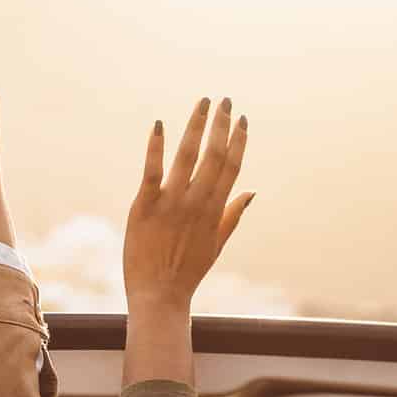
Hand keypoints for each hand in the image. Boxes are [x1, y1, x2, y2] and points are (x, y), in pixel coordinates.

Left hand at [124, 97, 253, 314]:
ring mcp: (170, 203)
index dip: (238, 140)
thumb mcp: (217, 244)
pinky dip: (156, 147)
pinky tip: (159, 124)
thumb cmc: (187, 272)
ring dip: (196, 126)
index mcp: (214, 211)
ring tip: (203, 102)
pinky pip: (152, 171)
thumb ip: (233, 214)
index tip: (242, 119)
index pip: (231, 167)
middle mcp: (196, 202)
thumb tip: (251, 191)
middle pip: (213, 155)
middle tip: (225, 99)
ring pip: (187, 156)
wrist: (159, 296)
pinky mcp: (144, 206)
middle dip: (220, 125)